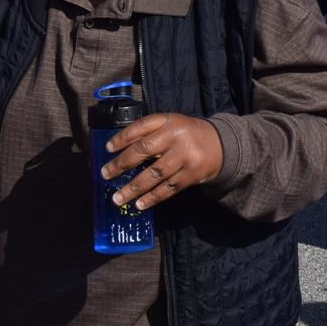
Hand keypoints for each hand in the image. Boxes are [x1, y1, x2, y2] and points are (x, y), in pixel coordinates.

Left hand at [100, 113, 222, 211]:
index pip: (141, 126)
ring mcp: (185, 156)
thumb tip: (119, 150)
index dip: (122, 137)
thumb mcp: (171, 124)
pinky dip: (152, 198)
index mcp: (169, 121)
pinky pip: (168, 188)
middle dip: (121, 164)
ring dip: (134, 188)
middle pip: (144, 150)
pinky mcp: (192, 174)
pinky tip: (139, 204)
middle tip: (105, 174)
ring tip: (118, 198)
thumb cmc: (187, 134)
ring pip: (154, 174)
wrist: (221, 144)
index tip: (107, 148)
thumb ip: (150, 133)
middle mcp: (176, 137)